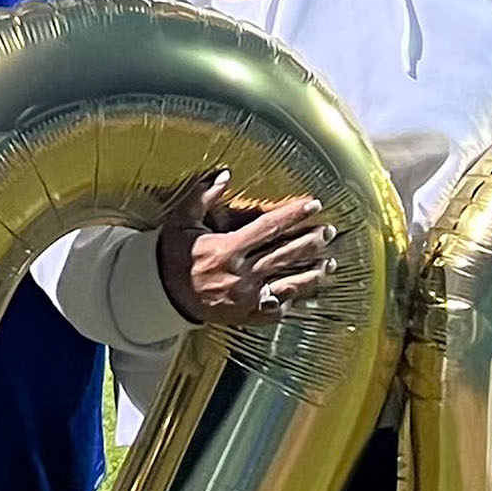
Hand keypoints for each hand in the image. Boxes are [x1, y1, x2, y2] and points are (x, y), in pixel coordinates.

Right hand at [155, 170, 335, 327]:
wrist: (161, 294)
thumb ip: (201, 196)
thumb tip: (224, 174)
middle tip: (329, 231)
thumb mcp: (181, 221)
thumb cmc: (173, 254)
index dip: (293, 215)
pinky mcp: (244, 316)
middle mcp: (240, 275)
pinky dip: (290, 301)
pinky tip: (304, 295)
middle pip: (284, 255)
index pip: (268, 228)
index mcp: (227, 250)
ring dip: (311, 275)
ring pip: (286, 285)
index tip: (312, 204)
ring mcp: (245, 299)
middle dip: (310, 242)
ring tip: (330, 265)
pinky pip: (273, 310)